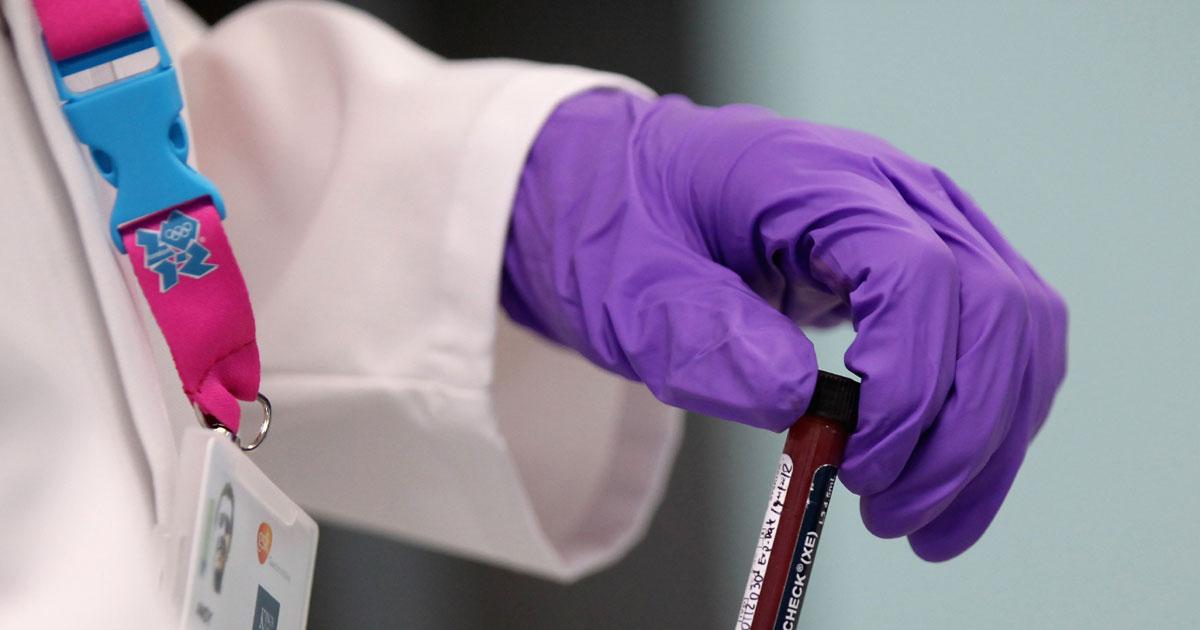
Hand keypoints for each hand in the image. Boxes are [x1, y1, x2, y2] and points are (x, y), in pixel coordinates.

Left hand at [501, 89, 1066, 560]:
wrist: (633, 193)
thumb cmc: (624, 228)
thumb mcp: (625, 287)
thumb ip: (699, 335)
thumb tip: (797, 398)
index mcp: (815, 177)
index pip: (919, 273)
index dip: (909, 382)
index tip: (858, 463)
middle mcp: (896, 192)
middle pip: (994, 309)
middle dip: (959, 433)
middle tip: (888, 517)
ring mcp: (927, 224)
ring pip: (1018, 334)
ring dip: (986, 444)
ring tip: (920, 525)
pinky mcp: (936, 267)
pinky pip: (1001, 345)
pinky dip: (988, 426)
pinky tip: (944, 486)